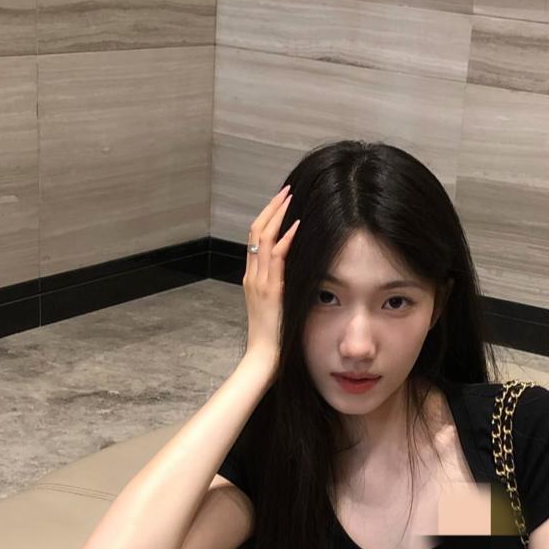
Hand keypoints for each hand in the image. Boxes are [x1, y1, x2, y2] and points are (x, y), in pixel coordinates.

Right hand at [243, 185, 299, 362]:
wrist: (263, 358)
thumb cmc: (274, 337)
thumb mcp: (276, 307)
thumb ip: (281, 289)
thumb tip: (296, 276)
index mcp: (252, 278)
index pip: (256, 240)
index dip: (267, 219)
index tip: (281, 203)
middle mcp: (252, 276)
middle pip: (256, 232)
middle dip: (271, 209)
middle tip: (285, 191)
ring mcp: (259, 282)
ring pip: (262, 239)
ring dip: (277, 215)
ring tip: (289, 198)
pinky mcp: (269, 290)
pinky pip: (275, 258)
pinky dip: (285, 239)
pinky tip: (295, 225)